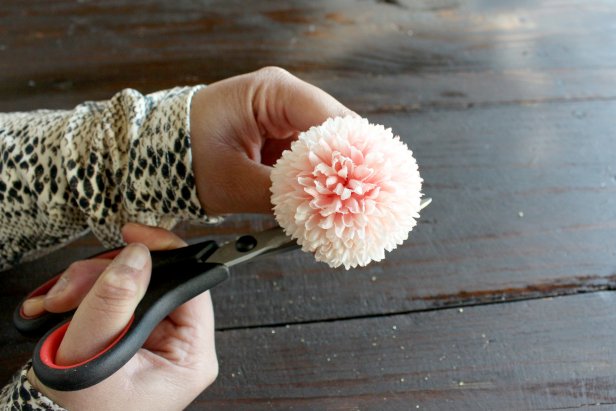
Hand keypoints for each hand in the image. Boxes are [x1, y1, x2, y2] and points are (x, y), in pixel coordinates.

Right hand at [22, 223, 216, 410]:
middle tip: (72, 289)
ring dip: (89, 284)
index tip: (135, 236)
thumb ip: (113, 304)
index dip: (165, 254)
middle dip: (108, 275)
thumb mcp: (93, 355)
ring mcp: (157, 340)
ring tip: (58, 304)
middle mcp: (180, 347)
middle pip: (157, 281)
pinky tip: (61, 308)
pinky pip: (117, 296)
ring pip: (132, 284)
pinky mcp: (135, 334)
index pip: (192, 287)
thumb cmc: (76, 409)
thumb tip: (136, 258)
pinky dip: (86, 295)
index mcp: (191, 358)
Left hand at [189, 66, 354, 214]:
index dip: (354, 153)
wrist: (155, 152)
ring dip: (335, 177)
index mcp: (272, 91)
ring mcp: (284, 116)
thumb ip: (280, 197)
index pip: (330, 117)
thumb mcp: (231, 182)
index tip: (368, 187)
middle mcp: (284, 97)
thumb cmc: (183, 156)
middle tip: (361, 204)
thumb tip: (322, 213)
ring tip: (345, 208)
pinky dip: (318, 180)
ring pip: (328, 147)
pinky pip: (311, 157)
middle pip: (337, 131)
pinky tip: (324, 202)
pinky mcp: (280, 135)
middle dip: (348, 168)